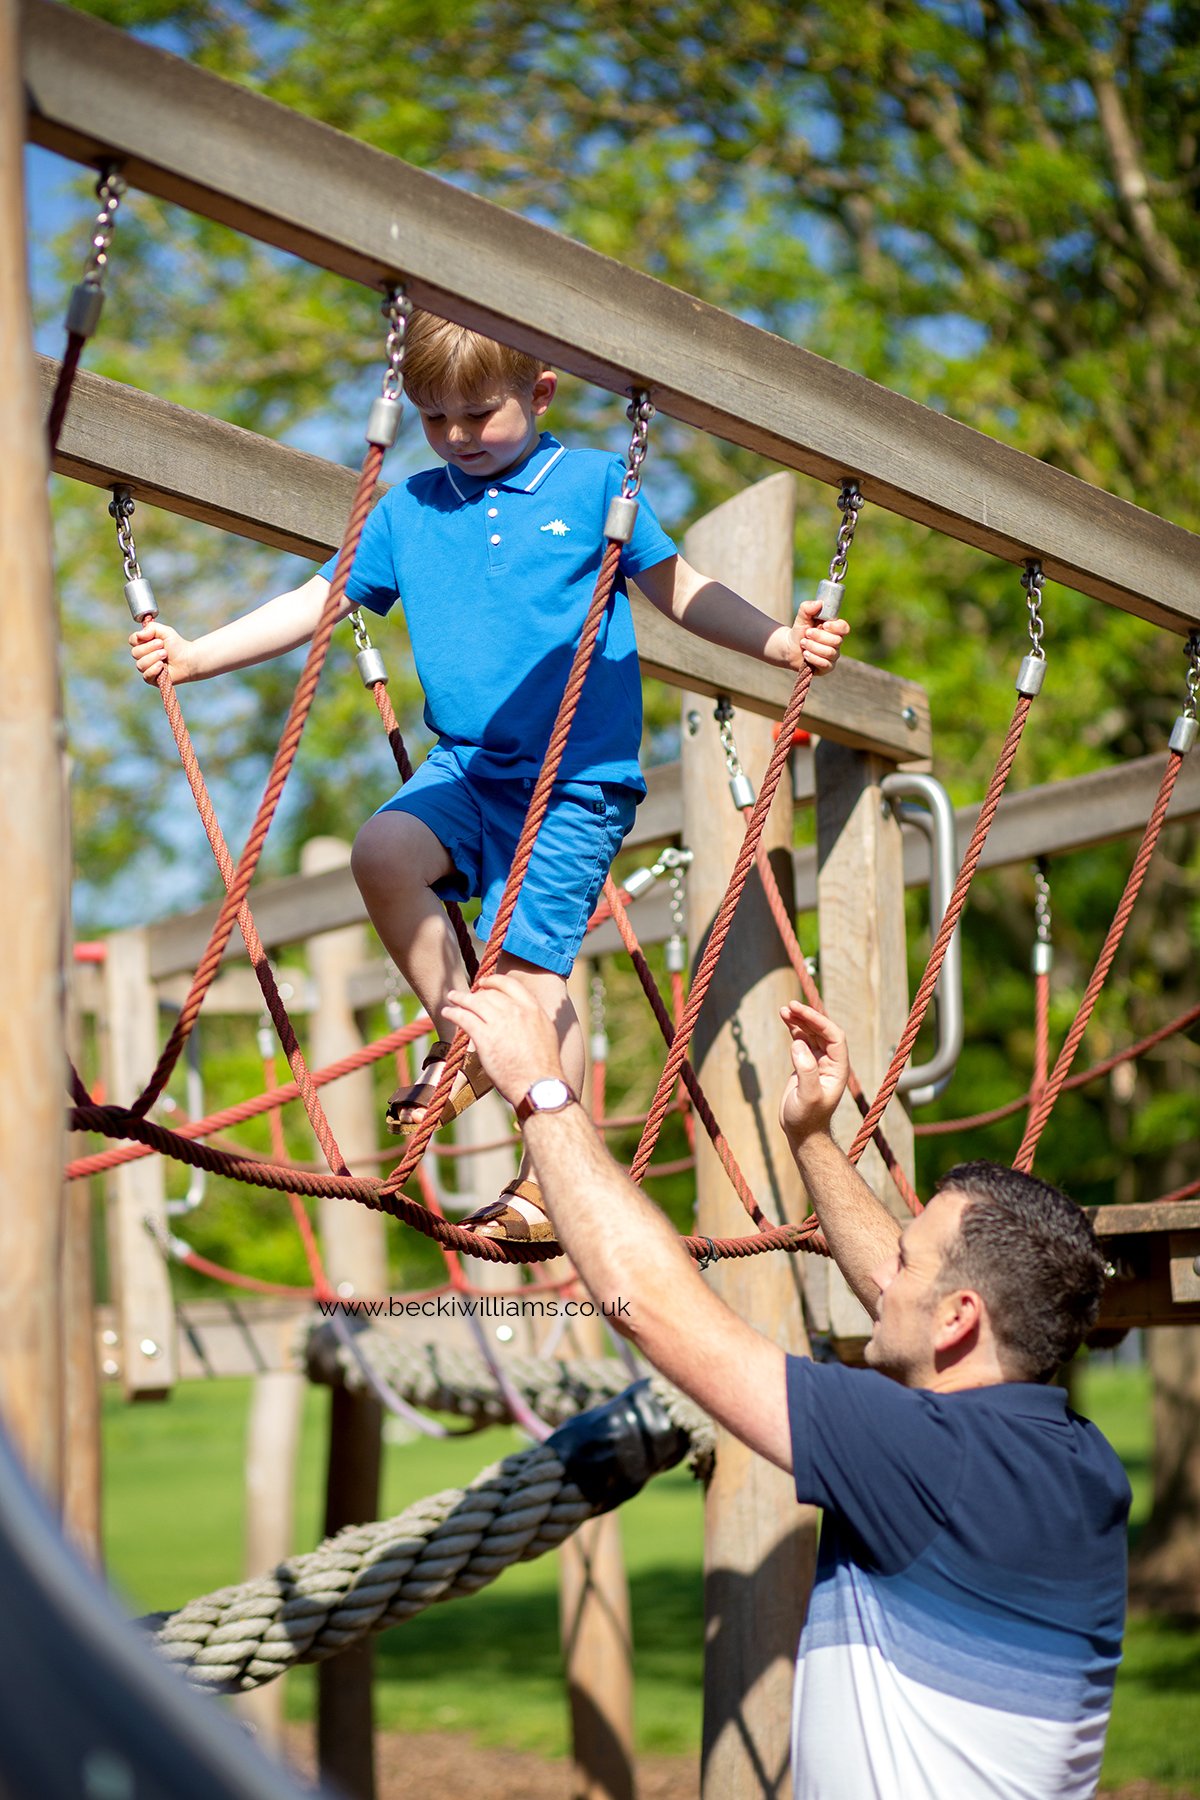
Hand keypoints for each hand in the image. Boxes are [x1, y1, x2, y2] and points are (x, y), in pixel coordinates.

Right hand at [129, 621, 194, 684]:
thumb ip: (151, 628)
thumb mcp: (165, 631)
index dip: (142, 639)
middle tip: (163, 647)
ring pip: (140, 665)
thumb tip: (139, 635)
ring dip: (154, 658)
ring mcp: (146, 668)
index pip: (132, 640)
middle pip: (135, 653)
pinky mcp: (152, 679)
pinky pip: (146, 676)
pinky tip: (162, 666)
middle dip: (150, 649)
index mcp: (143, 644)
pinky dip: (154, 670)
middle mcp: (143, 656)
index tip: (157, 639)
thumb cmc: (176, 645)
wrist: (188, 659)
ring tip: (165, 655)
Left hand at [443, 974, 565, 1109]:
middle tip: (467, 996)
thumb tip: (522, 1016)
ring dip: (460, 998)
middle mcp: (516, 1011)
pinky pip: (464, 1017)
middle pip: (489, 994)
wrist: (539, 1085)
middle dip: (475, 993)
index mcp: (533, 1008)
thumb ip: (531, 1020)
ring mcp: (499, 1023)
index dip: (493, 981)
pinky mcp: (485, 1037)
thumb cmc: (543, 1067)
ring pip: (474, 1002)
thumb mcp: (545, 1033)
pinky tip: (448, 1012)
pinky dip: (453, 1013)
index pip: (509, 984)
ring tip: (452, 997)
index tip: (484, 982)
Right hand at [778, 1001, 848, 1143]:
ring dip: (799, 1020)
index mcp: (838, 1068)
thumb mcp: (808, 1096)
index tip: (800, 1011)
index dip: (819, 1021)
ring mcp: (818, 1061)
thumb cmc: (807, 1118)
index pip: (834, 1036)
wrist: (801, 1132)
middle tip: (790, 1005)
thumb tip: (799, 1044)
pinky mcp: (806, 1063)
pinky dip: (793, 1028)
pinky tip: (785, 1018)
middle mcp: (831, 1061)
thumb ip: (806, 1071)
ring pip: (812, 1033)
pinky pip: (802, 1039)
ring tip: (784, 1009)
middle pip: (822, 1030)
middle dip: (807, 1016)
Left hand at [785, 599, 849, 675]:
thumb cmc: (799, 631)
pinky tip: (806, 654)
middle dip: (819, 637)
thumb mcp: (801, 617)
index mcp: (834, 629)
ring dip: (814, 647)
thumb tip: (819, 603)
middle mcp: (836, 643)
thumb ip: (808, 607)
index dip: (836, 627)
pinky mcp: (827, 667)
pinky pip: (826, 664)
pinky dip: (814, 658)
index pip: (844, 628)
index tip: (825, 624)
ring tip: (803, 643)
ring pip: (830, 652)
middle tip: (806, 634)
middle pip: (836, 641)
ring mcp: (833, 656)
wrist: (789, 647)